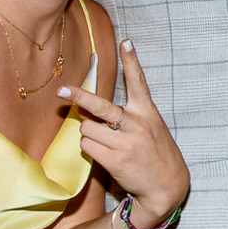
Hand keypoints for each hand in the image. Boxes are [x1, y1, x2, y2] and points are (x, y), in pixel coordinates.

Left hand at [58, 40, 190, 228]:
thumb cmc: (155, 153)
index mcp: (147, 112)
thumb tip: (93, 110)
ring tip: (105, 143)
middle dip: (78, 96)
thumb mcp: (151, 127)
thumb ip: (129, 115)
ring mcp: (125, 143)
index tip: (125, 42)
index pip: (138, 81)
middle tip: (61, 90)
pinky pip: (87, 146)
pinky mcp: (115, 160)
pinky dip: (90, 149)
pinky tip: (105, 154)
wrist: (167, 186)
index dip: (131, 61)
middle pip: (99, 105)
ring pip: (87, 129)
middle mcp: (136, 124)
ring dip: (89, 135)